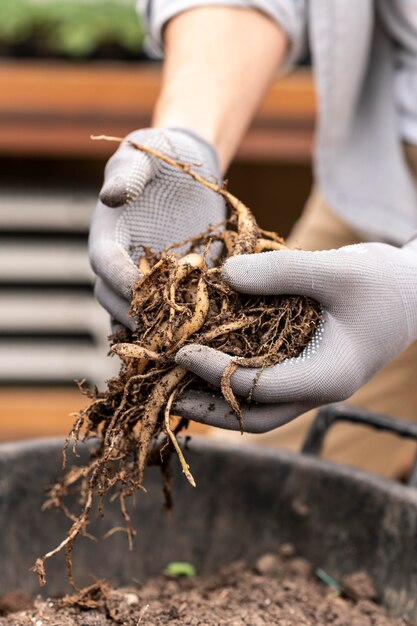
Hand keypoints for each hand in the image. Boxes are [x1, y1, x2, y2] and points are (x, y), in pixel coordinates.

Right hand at [89, 128, 225, 328]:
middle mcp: (120, 262)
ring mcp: (143, 278)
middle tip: (161, 328)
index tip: (141, 291)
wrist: (186, 169)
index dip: (118, 278)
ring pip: (134, 314)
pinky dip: (174, 328)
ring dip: (152, 330)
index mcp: (107, 233)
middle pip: (112, 298)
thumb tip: (110, 196)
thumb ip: (128, 173)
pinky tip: (196, 338)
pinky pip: (164, 314)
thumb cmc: (160, 156)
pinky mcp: (168, 286)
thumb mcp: (143, 155)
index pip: (104, 262)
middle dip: (133, 314)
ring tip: (179, 342)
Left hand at [175, 241, 416, 431]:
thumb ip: (281, 272)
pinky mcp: (307, 366)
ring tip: (175, 383)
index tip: (180, 351)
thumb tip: (224, 274)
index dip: (216, 372)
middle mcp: (318, 388)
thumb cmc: (384, 281)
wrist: (415, 290)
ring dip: (218, 399)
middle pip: (256, 417)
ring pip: (259, 406)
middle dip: (209, 409)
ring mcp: (313, 381)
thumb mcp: (337, 270)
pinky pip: (265, 384)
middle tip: (165, 392)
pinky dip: (233, 378)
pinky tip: (208, 361)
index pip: (260, 387)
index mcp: (329, 376)